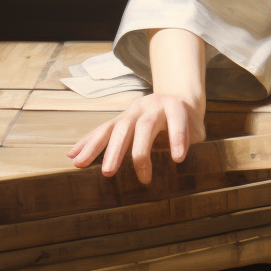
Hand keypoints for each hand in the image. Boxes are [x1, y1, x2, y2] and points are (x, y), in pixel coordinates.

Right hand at [66, 92, 205, 182]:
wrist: (177, 98)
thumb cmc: (188, 121)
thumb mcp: (197, 128)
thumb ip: (193, 143)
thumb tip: (187, 170)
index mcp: (175, 107)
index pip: (177, 121)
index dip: (178, 138)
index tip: (177, 159)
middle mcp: (151, 106)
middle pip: (139, 126)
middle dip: (123, 150)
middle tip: (109, 172)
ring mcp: (133, 111)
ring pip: (114, 127)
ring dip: (96, 147)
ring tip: (80, 164)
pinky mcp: (121, 118)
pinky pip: (102, 129)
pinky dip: (87, 142)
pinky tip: (73, 155)